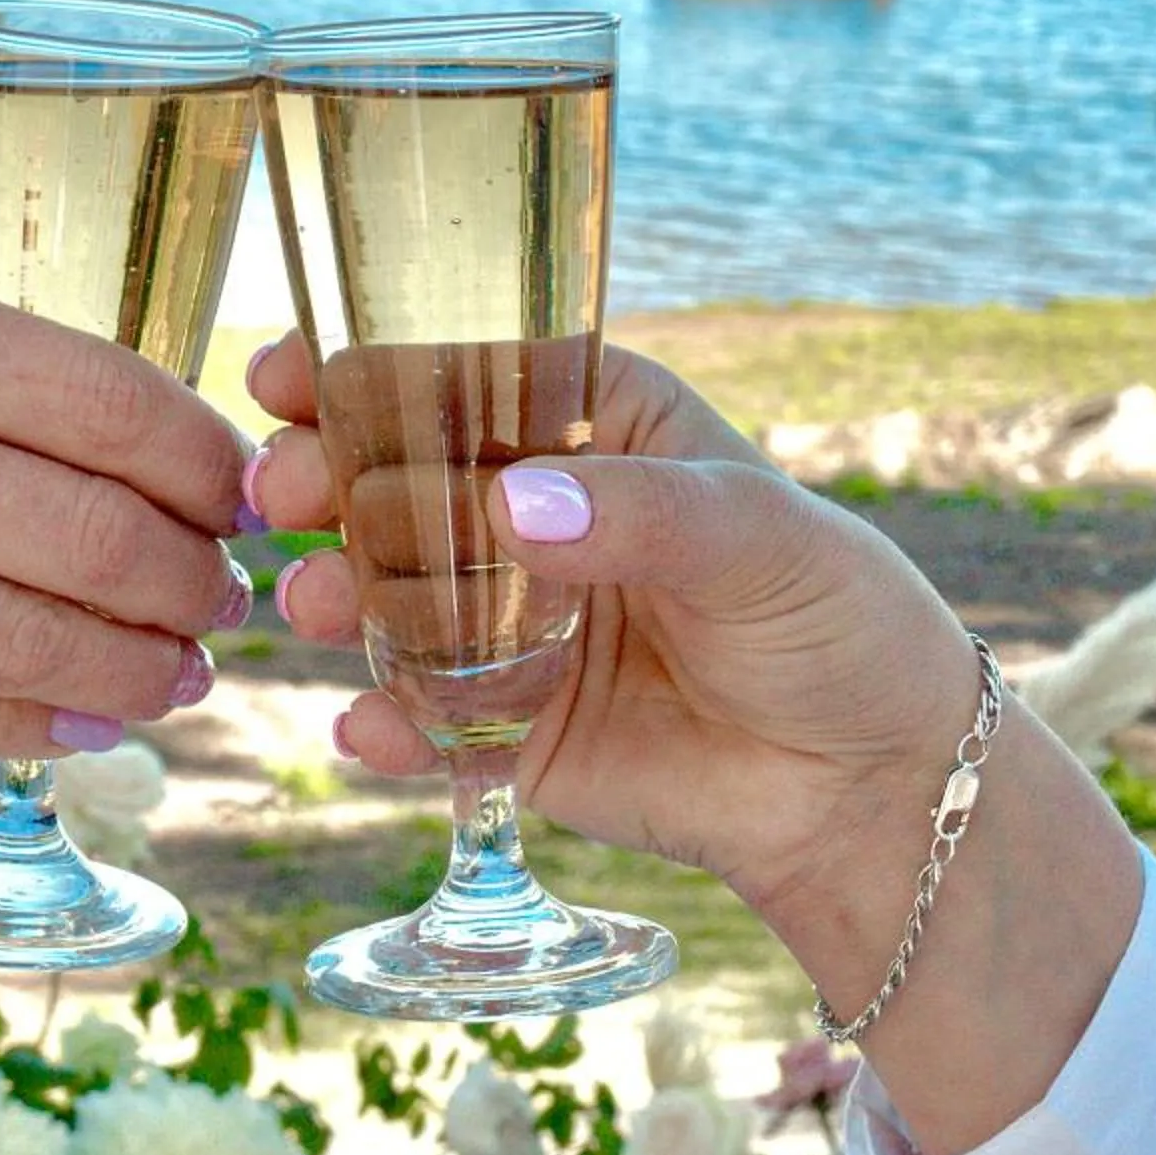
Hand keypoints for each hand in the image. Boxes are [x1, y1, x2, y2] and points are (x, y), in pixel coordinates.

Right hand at [247, 333, 982, 914]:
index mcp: (591, 424)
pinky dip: (383, 724)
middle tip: (285, 490)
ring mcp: (509, 622)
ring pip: (389, 595)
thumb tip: (514, 507)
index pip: (465, 375)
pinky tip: (371, 727)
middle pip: (399, 480)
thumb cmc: (836, 619)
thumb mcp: (759, 538)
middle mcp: (533, 514)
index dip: (370, 369)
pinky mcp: (504, 727)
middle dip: (326, 479)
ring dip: (336, 592)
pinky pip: (420, 719)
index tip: (289, 373)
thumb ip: (639, 515)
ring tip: (319, 602)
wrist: (870, 785)